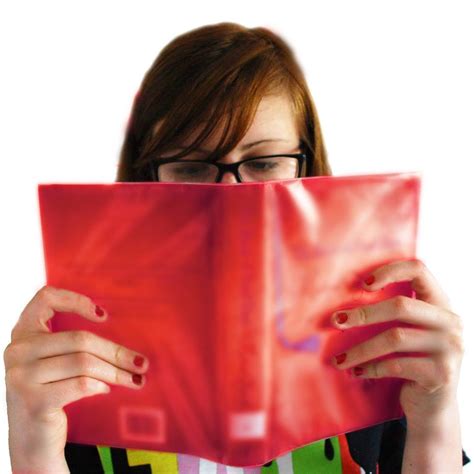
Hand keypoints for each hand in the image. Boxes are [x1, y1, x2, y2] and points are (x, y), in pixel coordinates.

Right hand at [3, 285, 148, 471]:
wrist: (31, 440)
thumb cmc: (51, 392)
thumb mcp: (53, 361)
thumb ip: (72, 343)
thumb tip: (124, 342)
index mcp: (22, 333)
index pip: (45, 298)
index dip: (76, 300)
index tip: (104, 316)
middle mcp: (17, 351)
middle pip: (80, 339)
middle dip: (116, 352)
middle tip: (141, 363)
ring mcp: (22, 377)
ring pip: (84, 363)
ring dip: (116, 372)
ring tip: (134, 379)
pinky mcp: (34, 401)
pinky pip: (81, 384)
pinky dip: (100, 385)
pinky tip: (105, 389)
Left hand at [330, 258, 463, 429]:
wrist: (432, 407)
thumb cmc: (411, 360)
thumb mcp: (409, 331)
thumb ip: (393, 312)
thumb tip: (343, 298)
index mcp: (441, 304)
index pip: (419, 270)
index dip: (390, 271)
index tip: (364, 284)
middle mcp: (450, 323)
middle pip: (401, 306)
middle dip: (364, 313)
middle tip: (337, 321)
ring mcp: (449, 349)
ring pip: (394, 338)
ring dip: (360, 349)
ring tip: (339, 359)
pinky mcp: (440, 374)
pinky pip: (396, 365)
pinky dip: (371, 368)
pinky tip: (356, 372)